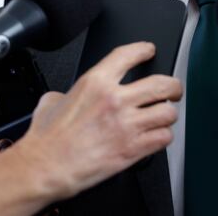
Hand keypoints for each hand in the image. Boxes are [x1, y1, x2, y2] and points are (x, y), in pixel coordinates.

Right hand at [15, 42, 181, 200]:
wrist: (44, 168)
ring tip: (164, 117)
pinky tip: (156, 137)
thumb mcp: (51, 102)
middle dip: (173, 86)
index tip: (149, 51)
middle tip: (173, 89)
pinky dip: (163, 137)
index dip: (143, 50)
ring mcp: (126, 125)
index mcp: (95, 82)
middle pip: (162, 83)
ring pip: (167, 112)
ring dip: (168, 115)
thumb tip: (67, 97)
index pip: (129, 54)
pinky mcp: (132, 149)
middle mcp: (115, 100)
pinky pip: (163, 138)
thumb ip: (67, 93)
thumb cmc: (45, 140)